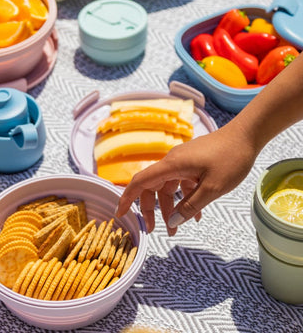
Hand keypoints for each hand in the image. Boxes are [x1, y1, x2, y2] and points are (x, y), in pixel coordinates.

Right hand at [115, 122, 257, 234]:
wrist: (246, 136)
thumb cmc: (230, 159)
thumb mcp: (212, 188)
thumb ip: (190, 206)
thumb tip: (172, 222)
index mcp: (171, 165)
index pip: (140, 181)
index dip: (127, 198)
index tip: (120, 213)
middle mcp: (172, 162)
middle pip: (152, 187)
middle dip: (151, 209)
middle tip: (154, 230)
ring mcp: (181, 162)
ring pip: (167, 187)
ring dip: (170, 207)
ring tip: (177, 228)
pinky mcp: (191, 163)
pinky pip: (181, 183)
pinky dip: (185, 198)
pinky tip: (196, 214)